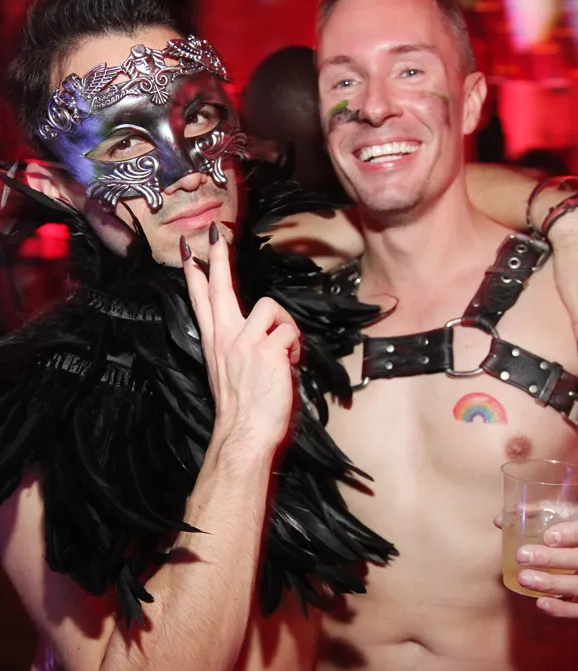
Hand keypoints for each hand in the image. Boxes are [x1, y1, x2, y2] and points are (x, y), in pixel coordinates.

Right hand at [181, 225, 300, 452]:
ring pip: (270, 308)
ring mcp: (244, 342)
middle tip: (215, 235)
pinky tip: (289, 365)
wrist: (244, 434)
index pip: (202, 302)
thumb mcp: (232, 374)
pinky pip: (289, 331)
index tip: (189, 252)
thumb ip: (241, 349)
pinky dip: (295, 347)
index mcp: (215, 345)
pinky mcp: (265, 349)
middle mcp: (225, 339)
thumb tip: (263, 336)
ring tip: (283, 355)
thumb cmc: (244, 411)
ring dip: (283, 328)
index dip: (195, 275)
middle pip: (219, 289)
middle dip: (217, 259)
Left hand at [511, 510, 577, 618]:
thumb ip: (539, 513)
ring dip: (552, 584)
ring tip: (524, 579)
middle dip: (552, 560)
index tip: (547, 536)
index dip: (572, 534)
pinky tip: (541, 604)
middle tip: (522, 556)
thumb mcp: (574, 513)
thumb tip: (499, 520)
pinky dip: (563, 610)